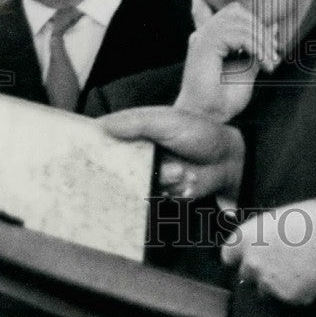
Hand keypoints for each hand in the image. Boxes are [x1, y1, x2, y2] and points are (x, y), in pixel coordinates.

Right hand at [100, 105, 244, 198]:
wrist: (229, 158)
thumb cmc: (201, 132)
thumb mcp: (167, 120)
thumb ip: (135, 123)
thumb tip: (101, 126)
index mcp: (138, 131)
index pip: (107, 138)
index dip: (95, 147)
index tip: (86, 154)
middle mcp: (139, 152)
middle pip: (114, 165)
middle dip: (128, 169)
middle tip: (151, 164)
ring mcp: (149, 172)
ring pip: (134, 183)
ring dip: (159, 177)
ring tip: (180, 169)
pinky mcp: (161, 190)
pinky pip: (150, 196)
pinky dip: (167, 188)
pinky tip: (183, 178)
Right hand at [176, 1, 279, 121]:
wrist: (208, 120)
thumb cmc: (223, 100)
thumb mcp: (248, 69)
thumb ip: (257, 48)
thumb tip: (274, 28)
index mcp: (211, 38)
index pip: (234, 12)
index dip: (256, 22)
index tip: (273, 46)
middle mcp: (203, 34)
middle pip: (236, 11)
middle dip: (260, 29)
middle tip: (274, 53)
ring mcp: (202, 38)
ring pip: (238, 21)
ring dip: (260, 39)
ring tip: (269, 61)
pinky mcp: (204, 46)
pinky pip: (237, 34)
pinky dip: (255, 46)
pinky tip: (263, 63)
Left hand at [221, 198, 315, 304]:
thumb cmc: (313, 216)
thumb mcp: (282, 216)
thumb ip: (266, 233)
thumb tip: (266, 241)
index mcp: (248, 236)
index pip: (228, 254)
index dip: (239, 255)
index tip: (248, 255)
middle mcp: (252, 262)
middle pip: (246, 274)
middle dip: (260, 271)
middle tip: (280, 262)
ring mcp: (269, 282)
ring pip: (267, 289)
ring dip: (277, 283)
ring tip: (299, 269)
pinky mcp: (289, 297)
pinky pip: (289, 297)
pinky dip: (297, 290)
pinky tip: (311, 277)